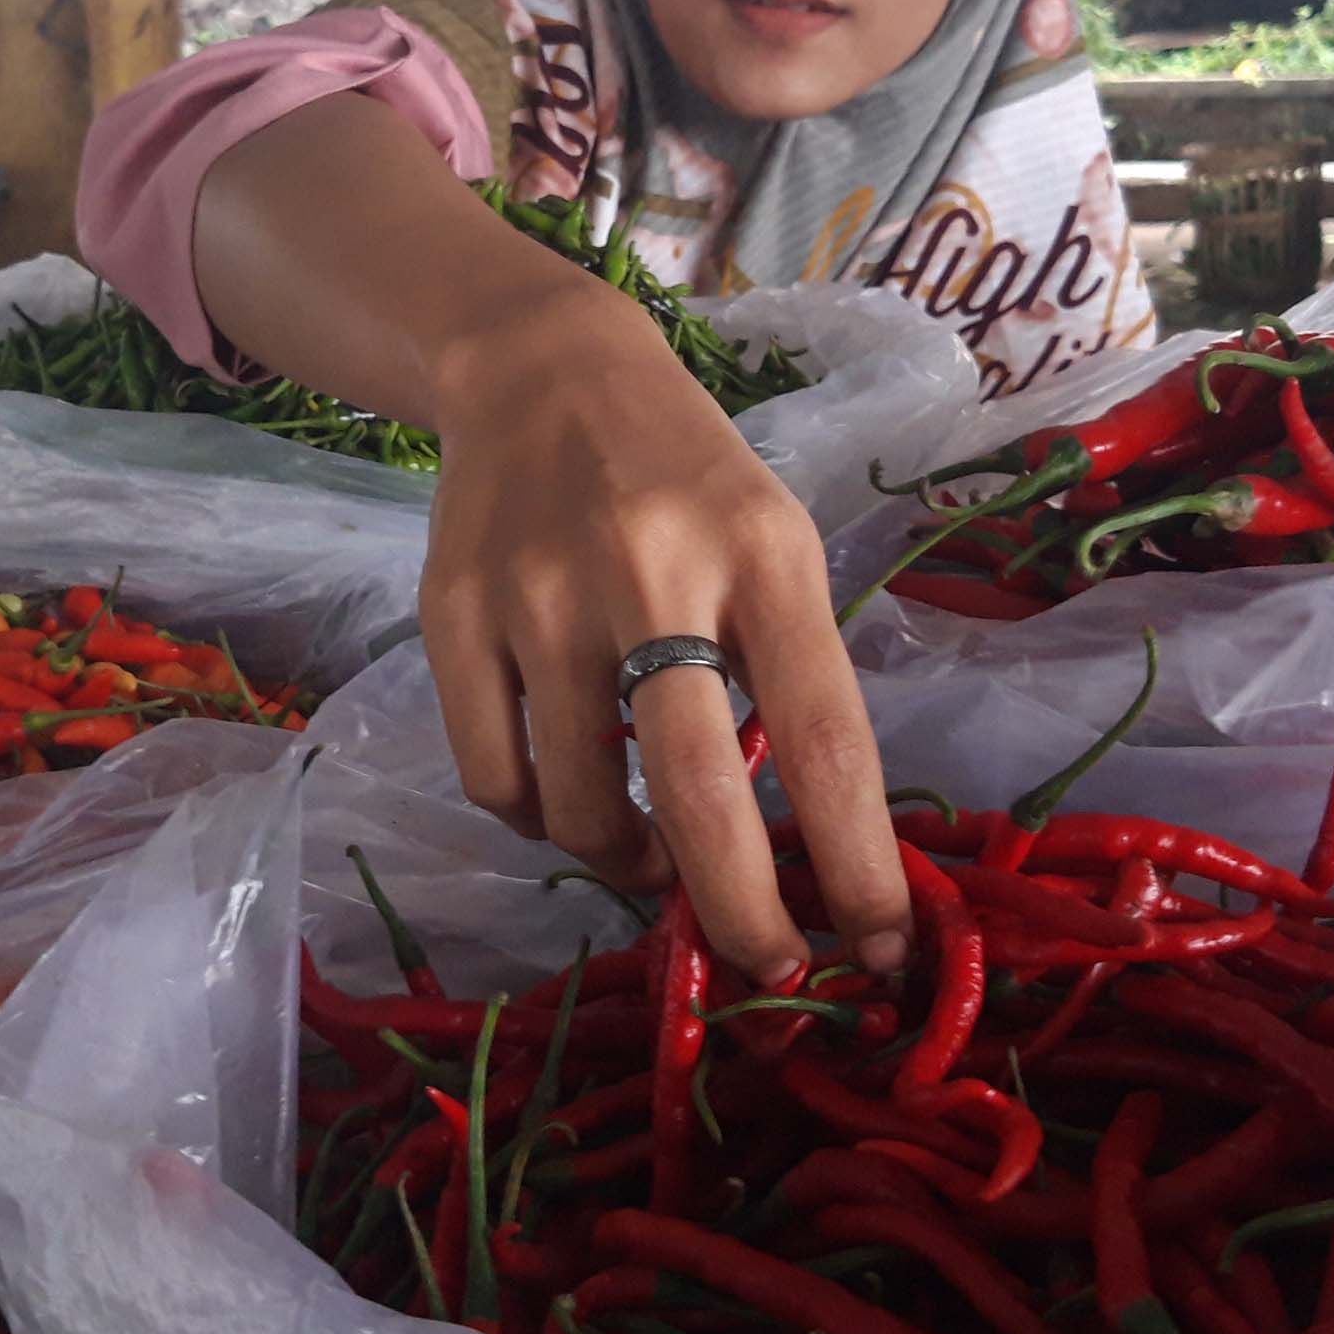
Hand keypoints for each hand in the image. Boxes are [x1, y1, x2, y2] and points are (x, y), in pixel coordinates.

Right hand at [419, 284, 911, 983]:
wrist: (541, 370)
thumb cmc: (687, 478)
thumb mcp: (776, 542)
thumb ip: (792, 672)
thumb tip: (812, 846)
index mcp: (762, 556)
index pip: (825, 738)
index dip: (859, 864)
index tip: (880, 951)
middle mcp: (650, 574)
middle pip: (697, 794)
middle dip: (744, 913)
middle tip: (769, 964)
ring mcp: (539, 597)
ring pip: (582, 807)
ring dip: (632, 866)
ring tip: (655, 859)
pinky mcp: (453, 616)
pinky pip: (497, 778)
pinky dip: (542, 822)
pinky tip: (571, 800)